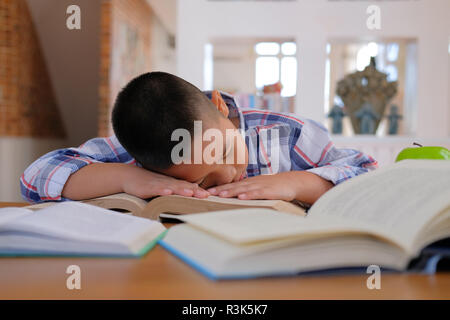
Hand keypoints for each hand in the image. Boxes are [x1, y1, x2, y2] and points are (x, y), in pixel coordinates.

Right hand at [121, 166, 208, 198]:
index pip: (188, 186)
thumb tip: (192, 193)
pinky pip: (155, 189)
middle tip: (206, 195)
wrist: (129, 176)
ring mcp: (157, 184)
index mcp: (172, 183)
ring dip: (181, 189)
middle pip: (183, 186)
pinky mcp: (147, 187)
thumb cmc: (148, 182)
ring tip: (191, 192)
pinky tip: (167, 192)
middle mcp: (167, 182)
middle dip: (195, 191)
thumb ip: (176, 189)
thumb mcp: (164, 186)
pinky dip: (161, 190)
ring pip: (171, 187)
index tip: (210, 195)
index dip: (199, 190)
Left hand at [207, 171, 333, 203]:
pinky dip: (249, 195)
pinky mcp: (269, 191)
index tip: (205, 192)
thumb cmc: (272, 187)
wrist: (291, 182)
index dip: (218, 188)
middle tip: (206, 194)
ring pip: (243, 189)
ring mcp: (260, 186)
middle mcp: (251, 183)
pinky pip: (257, 193)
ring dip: (231, 192)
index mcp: (247, 183)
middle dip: (219, 190)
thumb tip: (231, 197)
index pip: (230, 185)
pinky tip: (241, 197)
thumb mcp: (257, 187)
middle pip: (233, 186)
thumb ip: (245, 191)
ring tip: (220, 195)